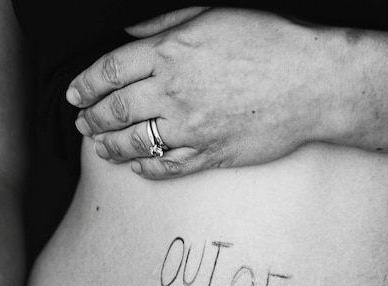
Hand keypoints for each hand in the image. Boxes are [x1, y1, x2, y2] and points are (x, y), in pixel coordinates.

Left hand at [67, 8, 333, 178]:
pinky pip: (167, 167)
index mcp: (170, 52)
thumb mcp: (214, 15)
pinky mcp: (211, 154)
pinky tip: (136, 167)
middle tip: (82, 123)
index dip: (84, 85)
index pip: (109, 71)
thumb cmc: (271, 42)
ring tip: (100, 147)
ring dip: (109, 147)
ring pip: (134, 143)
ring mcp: (191, 127)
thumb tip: (130, 34)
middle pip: (114, 110)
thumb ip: (166, 23)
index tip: (75, 94)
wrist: (313, 82)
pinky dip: (145, 169)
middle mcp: (173, 91)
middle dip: (90, 118)